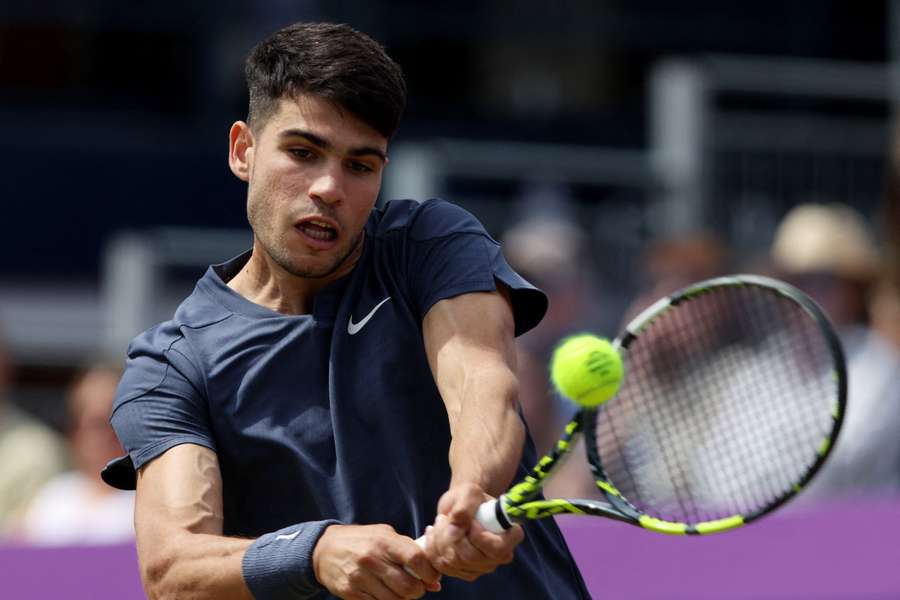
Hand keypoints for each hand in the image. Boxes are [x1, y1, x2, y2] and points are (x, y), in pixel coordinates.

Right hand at [313, 524, 440, 598]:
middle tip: (417, 588)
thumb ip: (409, 551)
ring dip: (404, 599)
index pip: (415, 558)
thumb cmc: (363, 540)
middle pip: (407, 586)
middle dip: (418, 591)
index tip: (433, 577)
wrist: (325, 549)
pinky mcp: (351, 593)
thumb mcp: (385, 535)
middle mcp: (371, 559)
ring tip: (401, 591)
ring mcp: (360, 577)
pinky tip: (385, 594)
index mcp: (383, 541)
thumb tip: (434, 579)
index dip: (429, 572)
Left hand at [425, 483, 522, 580]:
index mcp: (510, 536)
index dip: (479, 537)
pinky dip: (433, 548)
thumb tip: (454, 530)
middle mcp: (499, 556)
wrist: (459, 505)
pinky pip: (443, 567)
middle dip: (452, 536)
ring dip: (440, 539)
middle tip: (446, 518)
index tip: (470, 521)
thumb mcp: (469, 493)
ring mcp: (481, 567)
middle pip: (471, 557)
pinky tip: (434, 533)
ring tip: (440, 521)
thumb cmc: (469, 497)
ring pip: (454, 562)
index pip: (498, 549)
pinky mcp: (464, 572)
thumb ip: (464, 508)